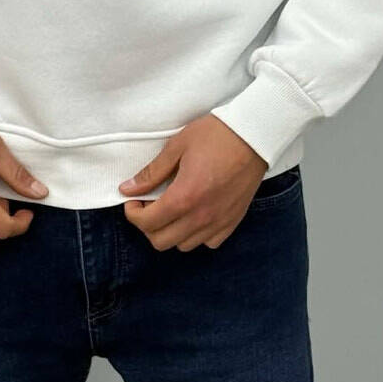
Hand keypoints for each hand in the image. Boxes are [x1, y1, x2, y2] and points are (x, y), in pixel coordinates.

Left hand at [119, 115, 267, 249]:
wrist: (254, 136)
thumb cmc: (217, 136)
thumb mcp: (177, 147)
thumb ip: (152, 173)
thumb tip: (128, 189)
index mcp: (184, 197)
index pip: (146, 223)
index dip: (132, 214)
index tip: (134, 200)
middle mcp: (201, 216)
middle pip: (160, 241)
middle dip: (148, 226)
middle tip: (149, 206)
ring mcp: (218, 222)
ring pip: (183, 245)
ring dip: (170, 232)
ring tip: (172, 211)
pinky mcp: (232, 222)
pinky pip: (208, 243)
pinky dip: (196, 235)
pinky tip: (194, 216)